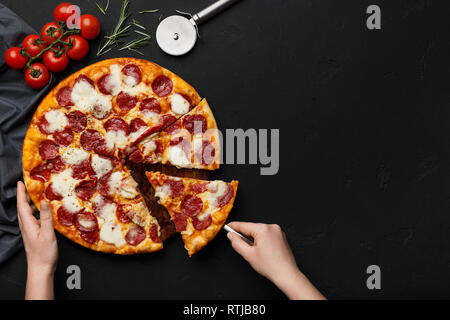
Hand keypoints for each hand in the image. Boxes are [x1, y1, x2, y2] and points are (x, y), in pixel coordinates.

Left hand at [17, 181, 56, 298]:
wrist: (40, 269)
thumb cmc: (44, 254)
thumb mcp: (47, 234)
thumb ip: (46, 217)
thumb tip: (45, 202)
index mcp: (28, 224)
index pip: (22, 205)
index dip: (21, 193)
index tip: (21, 182)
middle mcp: (26, 226)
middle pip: (22, 207)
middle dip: (24, 195)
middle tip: (28, 185)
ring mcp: (29, 230)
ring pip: (27, 213)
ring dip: (29, 203)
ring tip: (36, 195)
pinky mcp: (34, 234)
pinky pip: (33, 219)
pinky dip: (36, 211)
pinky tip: (43, 211)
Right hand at [227, 222, 324, 299]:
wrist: (286, 273)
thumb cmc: (270, 266)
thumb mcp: (248, 255)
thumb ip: (237, 243)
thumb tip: (231, 235)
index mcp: (263, 229)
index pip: (244, 225)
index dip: (234, 226)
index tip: (228, 226)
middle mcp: (272, 227)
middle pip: (252, 228)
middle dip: (246, 236)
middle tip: (244, 248)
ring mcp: (278, 231)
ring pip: (259, 232)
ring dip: (254, 239)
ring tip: (256, 252)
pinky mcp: (281, 236)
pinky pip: (267, 234)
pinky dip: (262, 240)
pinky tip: (263, 251)